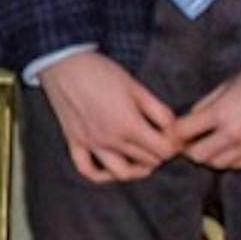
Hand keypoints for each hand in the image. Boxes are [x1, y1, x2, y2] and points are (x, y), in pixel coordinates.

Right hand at [37, 51, 183, 184]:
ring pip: (121, 173)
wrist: (64, 64)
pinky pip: (87, 170)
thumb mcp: (137, 87)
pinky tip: (111, 169)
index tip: (176, 137)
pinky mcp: (75, 142)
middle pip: (147, 161)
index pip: (163, 150)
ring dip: (138, 170)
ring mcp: (91, 143)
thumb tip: (174, 129)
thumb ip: (159, 111)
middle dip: (160, 152)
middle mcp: (110, 139)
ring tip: (144, 159)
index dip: (175, 144)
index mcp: (129, 124)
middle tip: (162, 140)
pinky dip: (101, 175)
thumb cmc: (100, 72)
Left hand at [176, 54, 240, 171]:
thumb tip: (188, 121)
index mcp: (222, 113)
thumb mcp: (227, 85)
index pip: (183, 133)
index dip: (175, 132)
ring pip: (219, 164)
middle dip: (190, 148)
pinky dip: (232, 159)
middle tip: (191, 141)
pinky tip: (232, 147)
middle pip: (198, 155)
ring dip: (211, 156)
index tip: (176, 130)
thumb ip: (205, 105)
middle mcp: (236, 133)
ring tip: (212, 143)